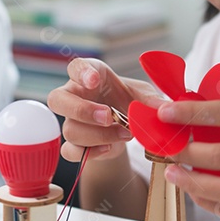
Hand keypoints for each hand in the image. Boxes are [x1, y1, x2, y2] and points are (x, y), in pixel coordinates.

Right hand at [47, 57, 165, 161]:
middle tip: (108, 116)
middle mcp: (74, 96)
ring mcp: (71, 121)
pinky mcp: (75, 143)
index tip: (95, 80)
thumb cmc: (130, 101)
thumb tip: (162, 109)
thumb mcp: (143, 95)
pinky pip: (70, 151)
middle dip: (82, 110)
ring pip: (69, 130)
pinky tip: (108, 148)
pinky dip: (91, 153)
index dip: (82, 73)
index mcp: (90, 75)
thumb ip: (150, 100)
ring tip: (125, 133)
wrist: (126, 127)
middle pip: (57, 99)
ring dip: (99, 135)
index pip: (75, 67)